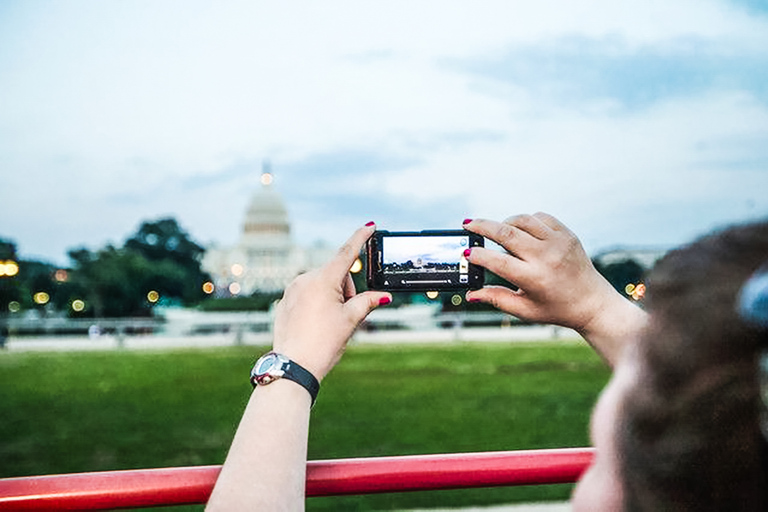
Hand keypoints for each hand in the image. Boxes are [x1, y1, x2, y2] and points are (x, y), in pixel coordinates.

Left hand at [271, 223, 391, 380]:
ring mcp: (292, 289)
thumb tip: (383, 295)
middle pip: (336, 275)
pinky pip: (307, 294)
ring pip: (322, 284)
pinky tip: (316, 324)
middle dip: (346, 290)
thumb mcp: (350, 321)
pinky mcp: (285, 300)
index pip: (346, 252)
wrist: (293, 366)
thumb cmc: (322, 343)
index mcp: (323, 279)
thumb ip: (367, 302)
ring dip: (332, 297)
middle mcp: (305, 279)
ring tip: (328, 323)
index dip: (360, 238)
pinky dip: (317, 303)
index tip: (370, 225)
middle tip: (345, 315)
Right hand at [463, 213, 621, 333]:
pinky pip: (540, 217)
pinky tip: (519, 231)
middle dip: (482, 227)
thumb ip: (496, 299)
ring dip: (504, 223)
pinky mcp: (567, 234)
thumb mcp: (524, 310)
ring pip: (522, 220)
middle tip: (468, 225)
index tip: (466, 253)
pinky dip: (525, 221)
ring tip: (495, 231)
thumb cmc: (556, 309)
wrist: (592, 303)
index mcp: (534, 279)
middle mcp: (546, 257)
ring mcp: (559, 242)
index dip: (478, 256)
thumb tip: (470, 293)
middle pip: (506, 233)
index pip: (498, 261)